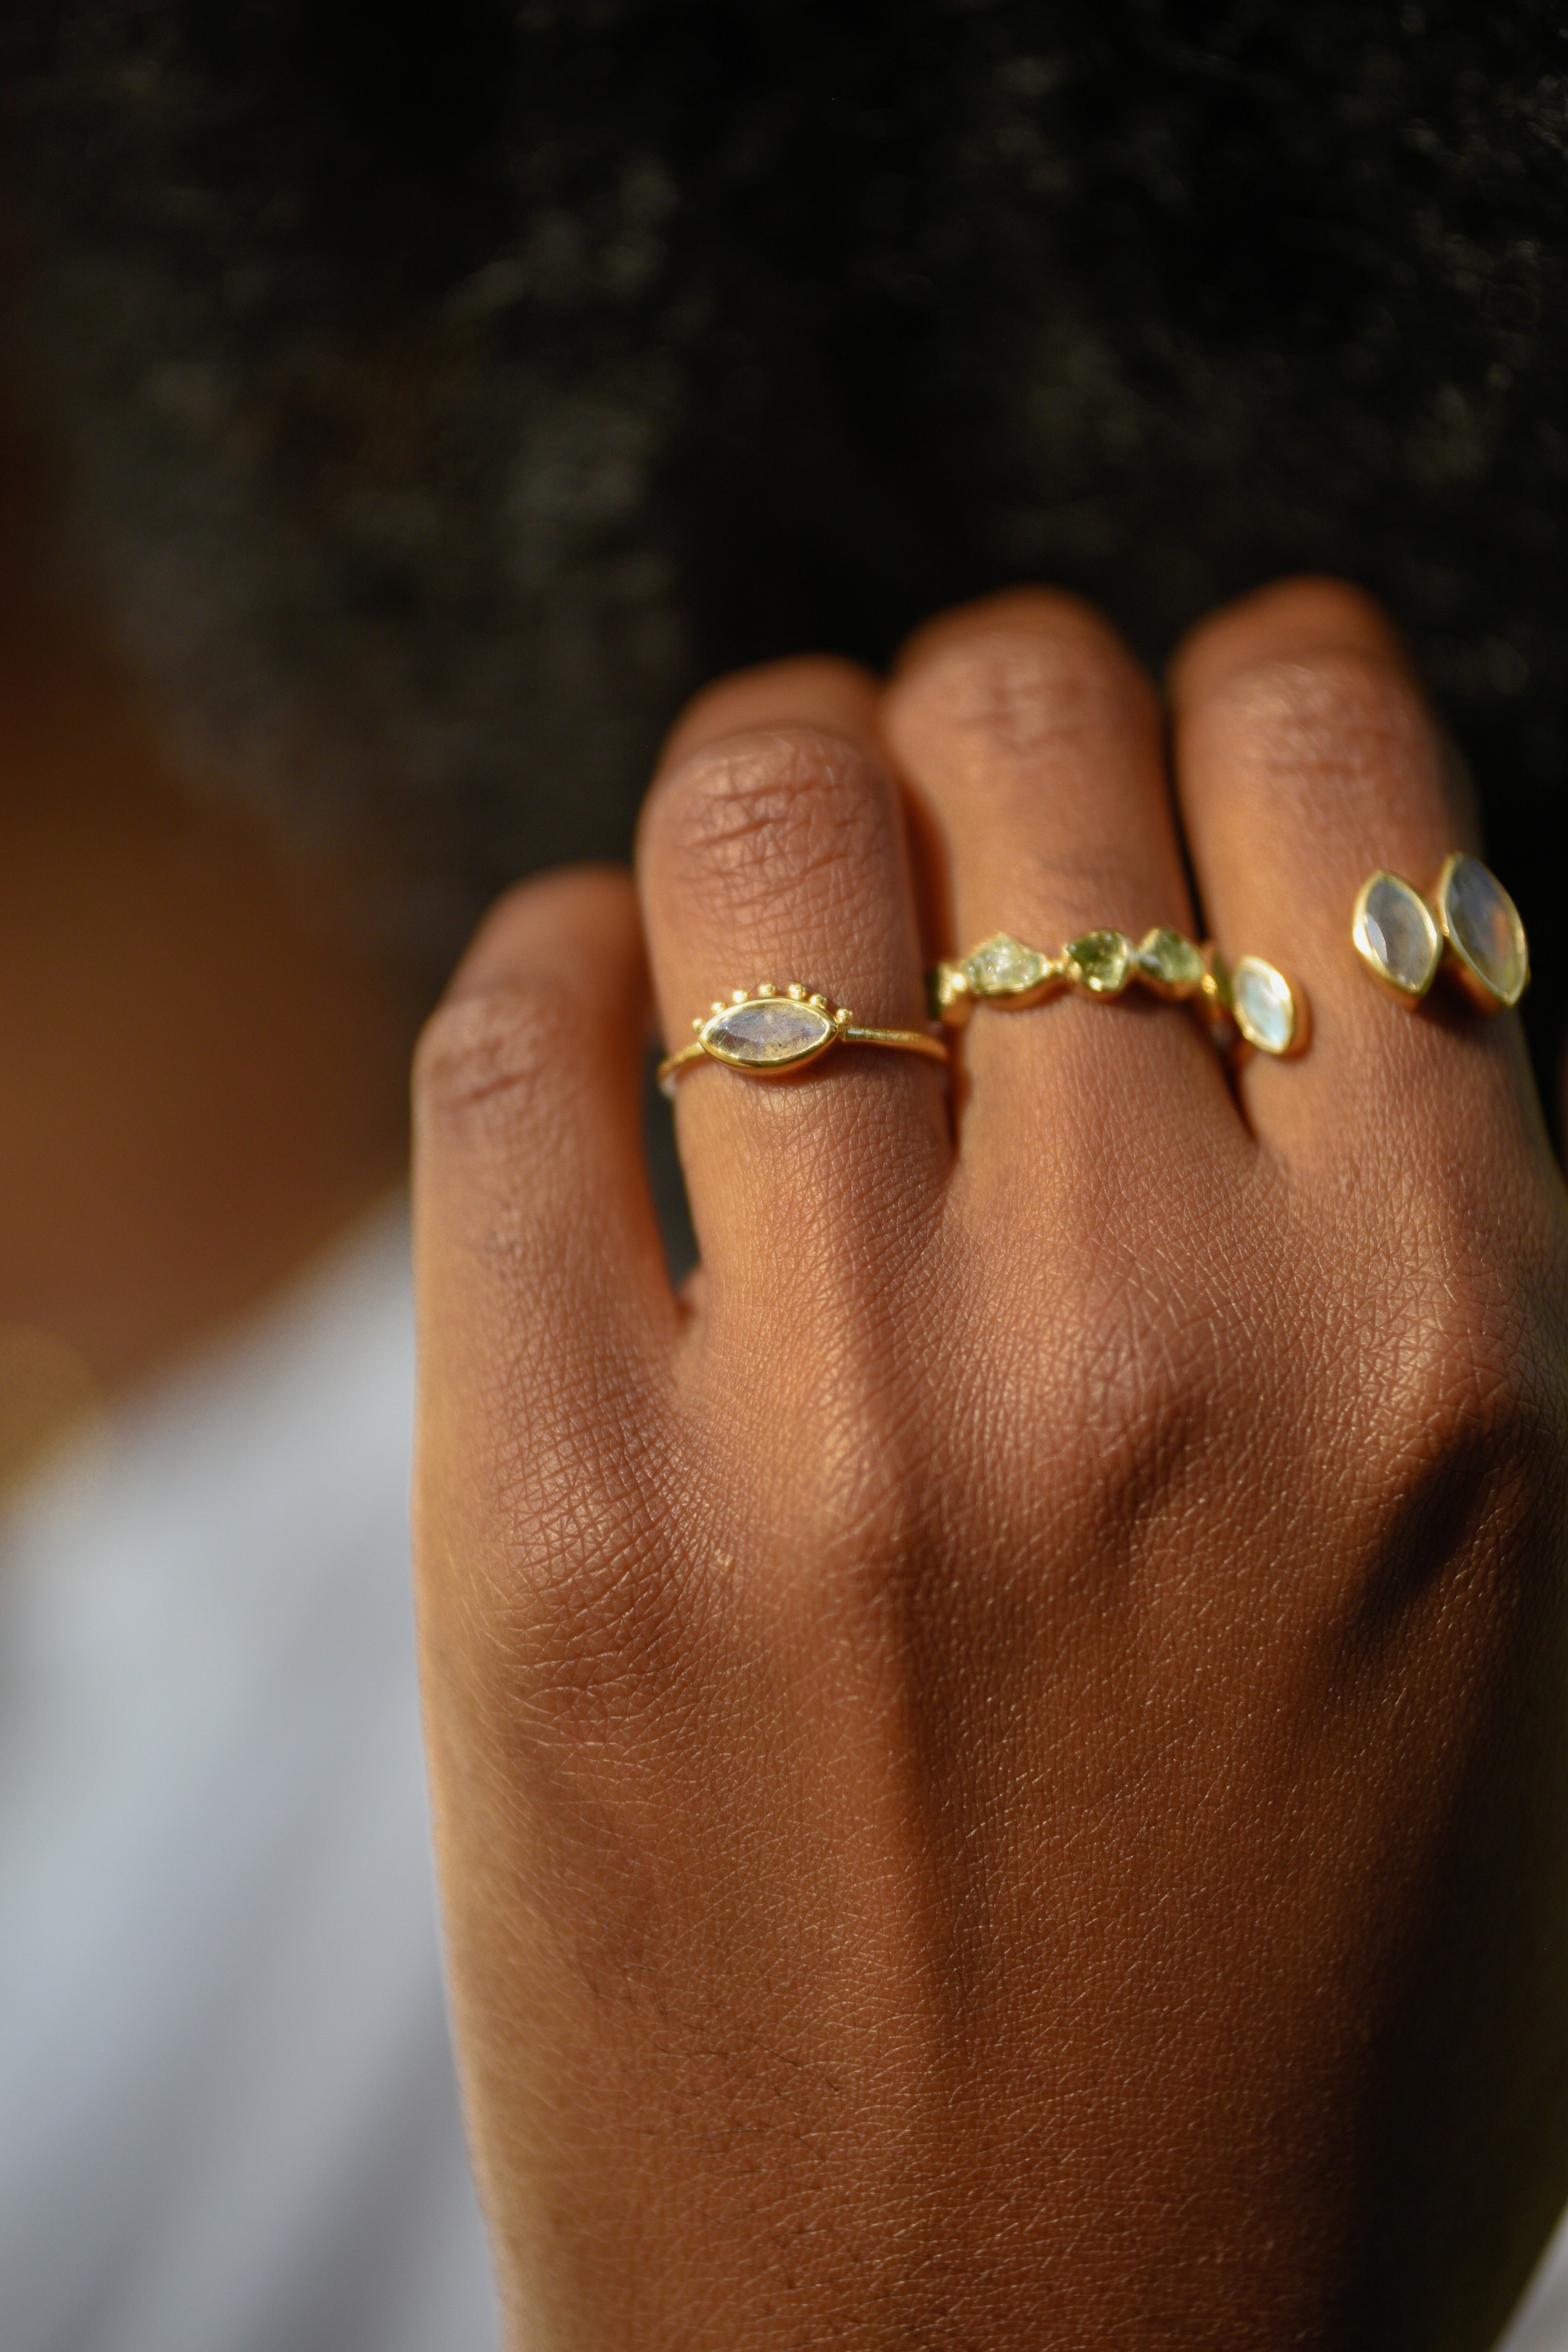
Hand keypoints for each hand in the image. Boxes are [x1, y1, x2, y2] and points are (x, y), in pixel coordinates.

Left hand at [413, 580, 1567, 2349]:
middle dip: (1006, 715)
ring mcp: (825, 1420)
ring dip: (781, 775)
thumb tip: (1310, 964)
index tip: (1206, 732)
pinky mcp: (543, 1513)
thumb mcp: (1513, 1612)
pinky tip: (606, 994)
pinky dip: (560, 953)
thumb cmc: (1318, 2026)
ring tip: (789, 849)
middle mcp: (1147, 1333)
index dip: (1262, 693)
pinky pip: (510, 1040)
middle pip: (1027, 736)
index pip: (1337, 778)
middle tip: (976, 801)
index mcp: (1444, 1347)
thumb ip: (1438, 1260)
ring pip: (763, 820)